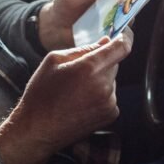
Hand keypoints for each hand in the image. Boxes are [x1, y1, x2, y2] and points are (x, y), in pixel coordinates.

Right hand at [0, 34, 130, 163]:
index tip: (124, 34)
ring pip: (111, 80)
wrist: (38, 129)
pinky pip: (110, 95)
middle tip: (80, 70)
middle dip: (102, 62)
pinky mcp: (110, 114)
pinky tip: (82, 101)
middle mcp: (103, 85)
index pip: (122, 47)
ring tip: (76, 90)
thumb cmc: (41, 94)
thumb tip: (105, 42)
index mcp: (89, 68)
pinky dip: (101, 94)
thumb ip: (82, 49)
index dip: (126, 37)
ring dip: (100, 79)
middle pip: (114, 63)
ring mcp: (109, 102)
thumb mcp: (54, 60)